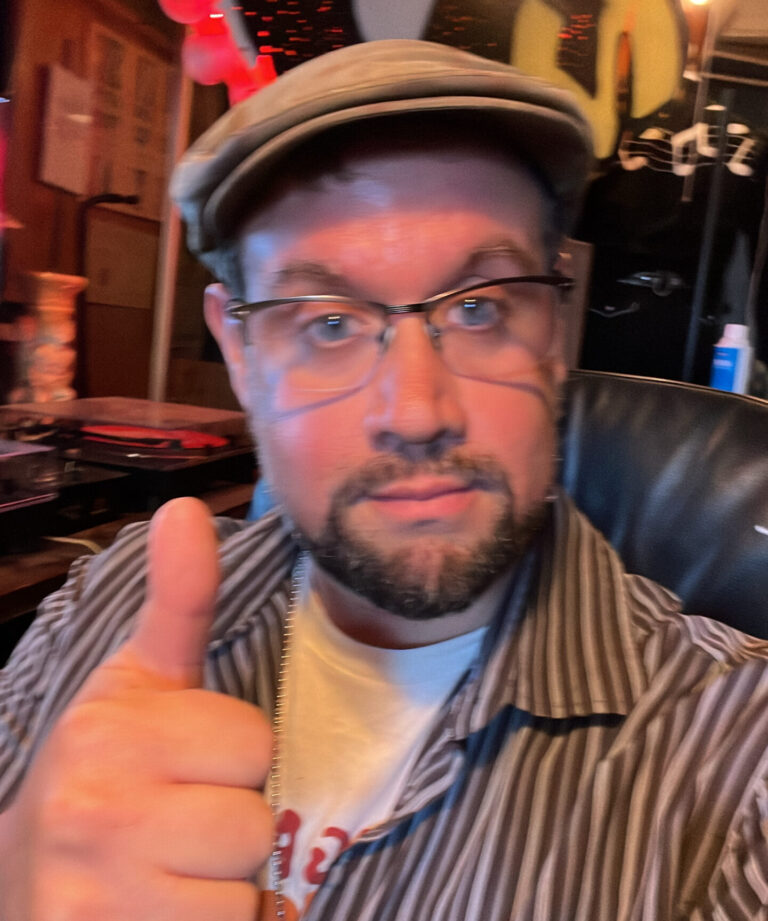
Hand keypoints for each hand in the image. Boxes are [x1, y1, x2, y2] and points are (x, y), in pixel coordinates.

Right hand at [0, 498, 273, 920]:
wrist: (28, 879)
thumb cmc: (102, 771)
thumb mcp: (136, 681)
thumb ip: (177, 600)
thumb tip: (187, 507)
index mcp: (108, 730)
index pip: (252, 742)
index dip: (230, 756)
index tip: (182, 762)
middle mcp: (95, 814)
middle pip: (255, 819)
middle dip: (227, 822)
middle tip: (173, 823)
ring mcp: (102, 899)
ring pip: (245, 888)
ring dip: (221, 885)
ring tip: (166, 870)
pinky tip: (160, 912)